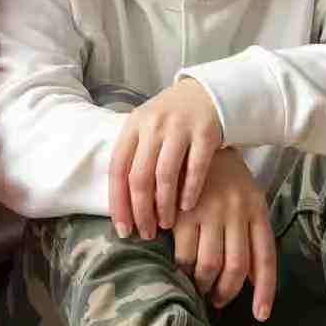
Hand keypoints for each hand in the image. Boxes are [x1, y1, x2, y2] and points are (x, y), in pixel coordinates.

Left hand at [108, 78, 224, 237]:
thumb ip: (134, 158)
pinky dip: (189, 190)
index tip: (122, 228)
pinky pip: (195, 168)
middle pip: (139, 176)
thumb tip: (123, 205)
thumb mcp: (147, 129)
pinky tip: (187, 207)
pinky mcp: (205, 132)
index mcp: (133, 126)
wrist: (208, 93)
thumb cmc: (172, 120)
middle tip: (145, 232)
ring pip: (165, 175)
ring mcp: (179, 128)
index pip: (117, 169)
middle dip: (141, 210)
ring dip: (164, 205)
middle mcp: (153, 126)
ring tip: (165, 224)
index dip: (118, 202)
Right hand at [170, 148, 276, 321]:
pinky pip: (183, 253)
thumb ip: (250, 236)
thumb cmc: (224, 177)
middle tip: (217, 300)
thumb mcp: (246, 200)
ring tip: (198, 287)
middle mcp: (237, 213)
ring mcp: (210, 213)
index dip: (265, 291)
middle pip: (235, 268)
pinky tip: (179, 270)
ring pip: (209, 265)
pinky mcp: (183, 213)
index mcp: (256, 210)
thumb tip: (252, 280)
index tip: (261, 315)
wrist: (196, 143)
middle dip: (226, 292)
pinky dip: (182, 269)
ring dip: (204, 284)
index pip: (265, 259)